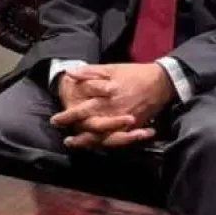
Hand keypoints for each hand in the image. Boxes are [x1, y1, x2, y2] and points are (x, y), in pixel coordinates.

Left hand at [53, 63, 174, 148]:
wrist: (161, 82)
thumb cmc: (133, 74)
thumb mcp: (110, 69)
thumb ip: (89, 73)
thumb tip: (69, 74)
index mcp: (105, 99)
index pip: (81, 111)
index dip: (67, 117)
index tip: (55, 120)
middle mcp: (113, 113)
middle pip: (91, 129)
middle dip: (77, 136)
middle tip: (66, 140)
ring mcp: (125, 123)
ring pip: (104, 138)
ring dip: (89, 143)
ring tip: (77, 145)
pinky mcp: (135, 127)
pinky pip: (120, 140)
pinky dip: (109, 144)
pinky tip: (99, 146)